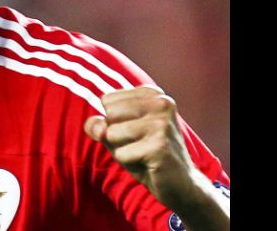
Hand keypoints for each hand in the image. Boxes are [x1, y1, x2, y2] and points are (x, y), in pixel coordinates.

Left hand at [84, 85, 197, 211]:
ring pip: (112, 133)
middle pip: (109, 114)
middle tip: (139, 144)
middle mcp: (161, 102)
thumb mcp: (116, 134)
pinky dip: (128, 162)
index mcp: (152, 93)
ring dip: (121, 150)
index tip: (136, 131)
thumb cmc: (143, 154)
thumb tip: (97, 127)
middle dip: (116, 135)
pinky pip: (121, 154)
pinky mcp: (160, 146)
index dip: (114, 121)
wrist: (179, 184)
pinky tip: (148, 163)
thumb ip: (99, 125)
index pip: (107, 100)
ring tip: (142, 153)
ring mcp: (162, 123)